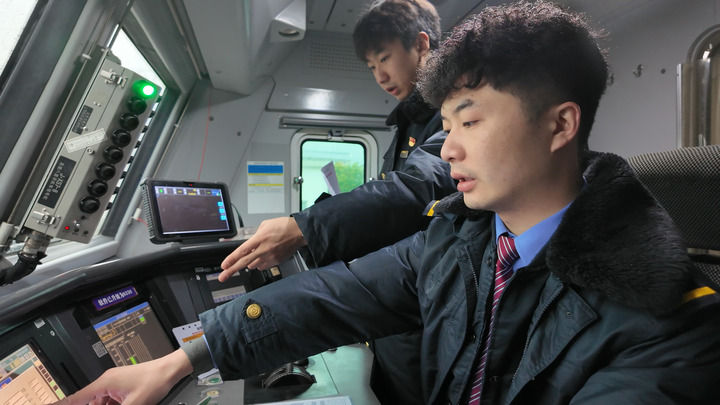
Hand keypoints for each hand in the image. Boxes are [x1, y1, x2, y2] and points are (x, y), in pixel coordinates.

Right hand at [55, 349, 191, 404]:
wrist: (170, 370)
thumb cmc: (155, 381)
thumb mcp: (133, 404)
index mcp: (105, 383)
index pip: (76, 398)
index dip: (62, 404)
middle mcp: (107, 382)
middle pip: (90, 402)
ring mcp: (115, 384)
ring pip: (101, 403)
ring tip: (126, 403)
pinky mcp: (123, 387)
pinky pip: (111, 401)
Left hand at [219, 217, 305, 280]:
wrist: (299, 232)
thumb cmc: (284, 226)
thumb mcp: (265, 225)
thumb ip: (255, 235)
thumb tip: (250, 243)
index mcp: (259, 239)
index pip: (241, 252)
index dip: (231, 259)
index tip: (224, 266)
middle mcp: (263, 250)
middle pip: (244, 263)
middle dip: (231, 271)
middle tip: (223, 277)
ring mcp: (270, 257)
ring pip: (253, 266)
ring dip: (249, 263)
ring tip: (251, 257)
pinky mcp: (276, 261)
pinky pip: (263, 266)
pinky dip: (259, 263)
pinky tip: (262, 257)